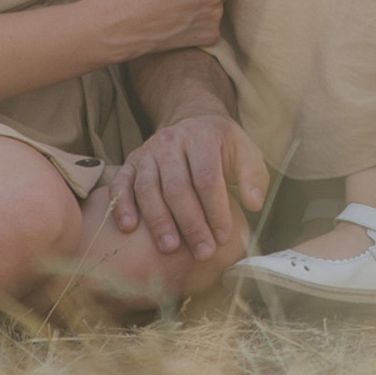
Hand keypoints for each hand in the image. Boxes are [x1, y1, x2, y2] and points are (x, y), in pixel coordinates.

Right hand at [110, 111, 268, 260]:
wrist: (193, 122)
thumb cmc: (222, 147)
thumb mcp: (246, 153)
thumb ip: (254, 178)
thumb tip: (254, 204)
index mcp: (202, 137)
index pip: (207, 178)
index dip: (215, 210)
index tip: (223, 237)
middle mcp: (171, 142)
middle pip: (177, 187)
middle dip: (190, 223)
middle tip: (201, 252)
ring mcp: (148, 152)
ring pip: (148, 188)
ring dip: (158, 221)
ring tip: (169, 248)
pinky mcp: (131, 162)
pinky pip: (121, 184)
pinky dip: (122, 205)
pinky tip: (128, 228)